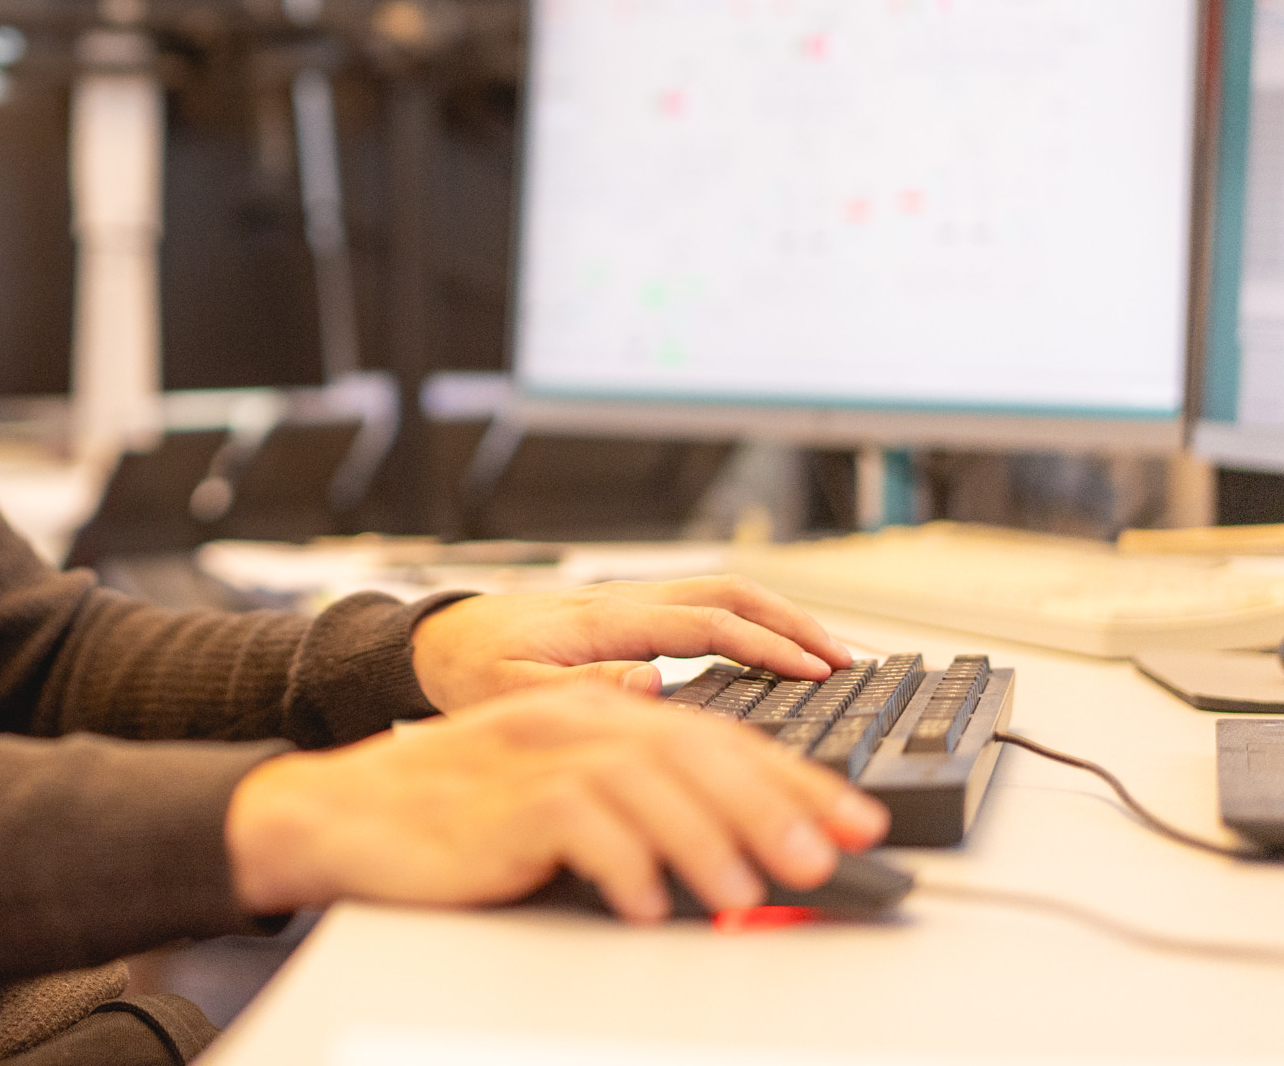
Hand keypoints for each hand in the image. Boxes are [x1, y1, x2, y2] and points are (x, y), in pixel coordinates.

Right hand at [223, 681, 891, 921]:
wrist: (339, 816)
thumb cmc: (449, 818)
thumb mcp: (553, 797)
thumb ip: (630, 800)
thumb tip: (727, 840)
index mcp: (593, 711)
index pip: (716, 735)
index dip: (795, 776)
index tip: (855, 821)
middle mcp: (571, 719)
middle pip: (698, 751)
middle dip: (775, 805)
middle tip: (828, 858)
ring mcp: (534, 755)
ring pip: (650, 784)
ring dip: (711, 840)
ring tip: (752, 893)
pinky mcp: (500, 800)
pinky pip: (580, 828)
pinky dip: (624, 865)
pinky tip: (650, 904)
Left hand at [410, 576, 850, 712]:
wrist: (435, 643)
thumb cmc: (468, 670)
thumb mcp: (513, 691)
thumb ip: (584, 690)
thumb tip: (656, 685)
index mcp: (605, 619)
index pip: (706, 622)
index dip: (767, 645)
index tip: (817, 672)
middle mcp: (624, 601)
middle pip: (730, 592)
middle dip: (795, 623)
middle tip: (848, 660)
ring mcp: (628, 603)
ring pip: (721, 594)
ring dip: (780, 618)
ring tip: (831, 656)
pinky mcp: (626, 615)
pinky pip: (702, 608)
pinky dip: (750, 623)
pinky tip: (772, 654)